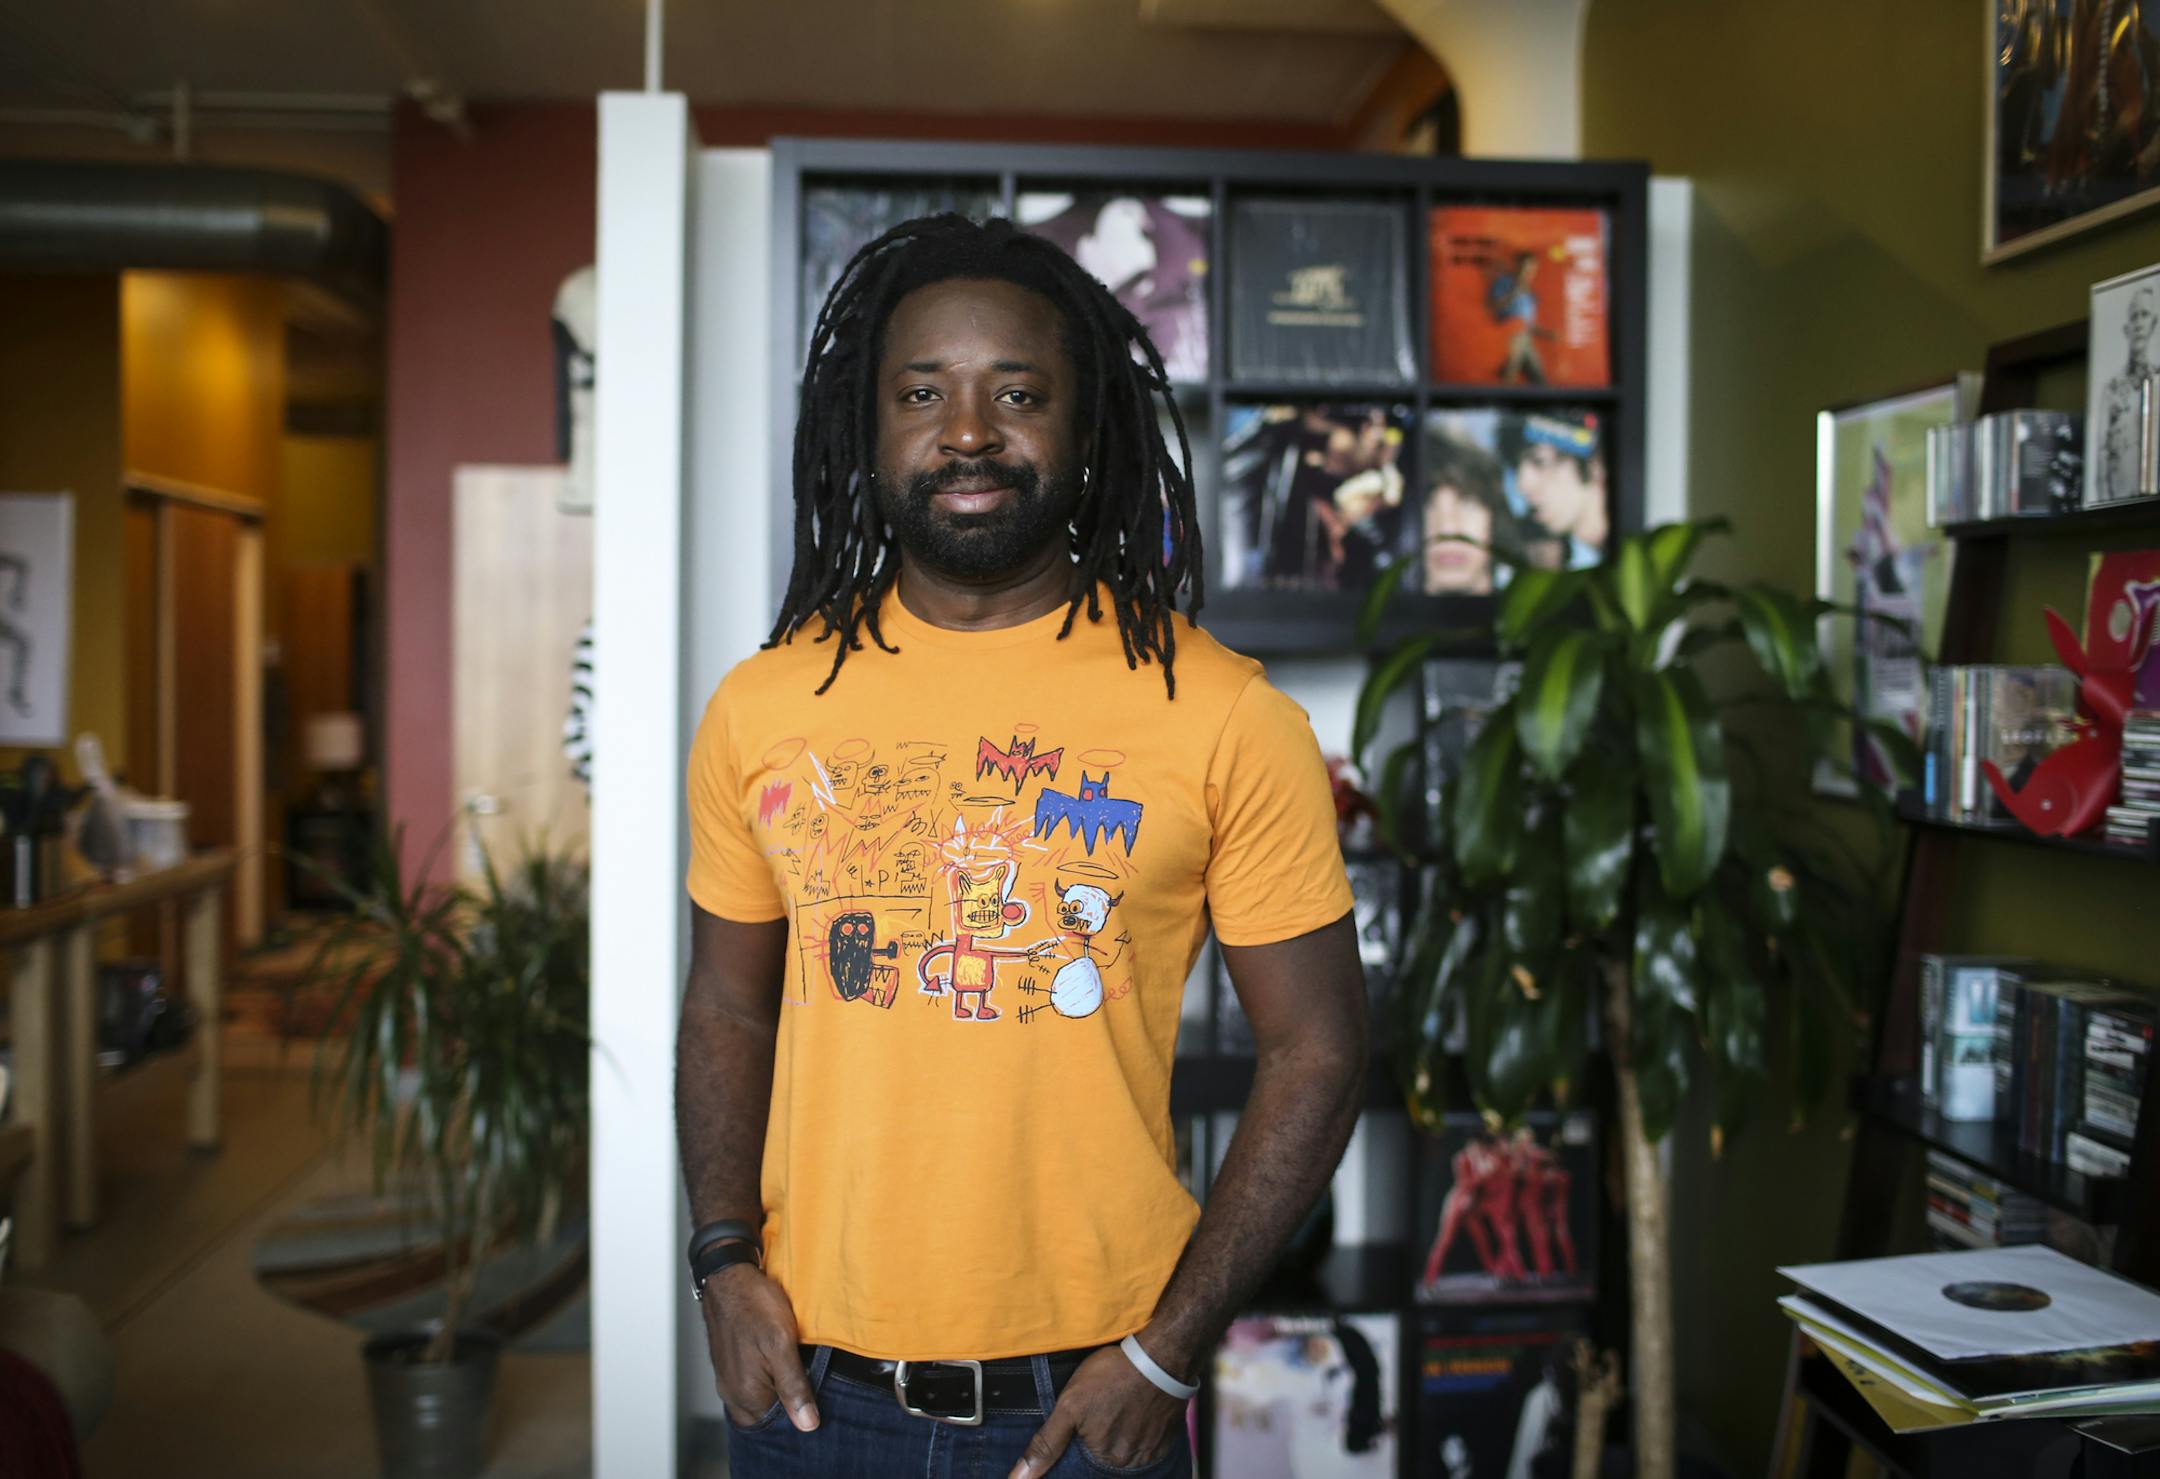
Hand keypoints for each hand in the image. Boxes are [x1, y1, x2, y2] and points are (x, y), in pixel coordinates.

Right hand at [698, 1261, 819, 1432]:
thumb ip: (794, 1386)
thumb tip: (807, 1424)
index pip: (779, 1427)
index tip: (821, 1408)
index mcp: (747, 1395)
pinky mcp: (730, 1366)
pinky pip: (752, 1387)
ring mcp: (729, 1380)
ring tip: (801, 1377)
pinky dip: (769, 1383)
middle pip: (767, 1419)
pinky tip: (783, 1367)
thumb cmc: (753, 1304)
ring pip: (760, 1403)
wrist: (728, 1275)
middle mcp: (733, 1393)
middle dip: (790, 1411)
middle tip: (814, 1392)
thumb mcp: (781, 1343)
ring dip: (779, 1396)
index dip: (802, 1419)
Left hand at [1008, 1341, 1184, 1478]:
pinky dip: (1137, 1434)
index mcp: (1104, 1459)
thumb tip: (1019, 1478)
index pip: (1080, 1467)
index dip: (1076, 1450)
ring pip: (1125, 1454)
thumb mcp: (1070, 1405)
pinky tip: (1132, 1415)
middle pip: (1104, 1462)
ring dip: (1118, 1440)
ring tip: (1115, 1413)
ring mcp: (1150, 1452)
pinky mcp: (1166, 1439)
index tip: (1081, 1429)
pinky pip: (1146, 1445)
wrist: (1162, 1356)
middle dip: (1097, 1445)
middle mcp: (1128, 1463)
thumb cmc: (1113, 1376)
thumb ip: (1046, 1443)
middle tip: (1100, 1416)